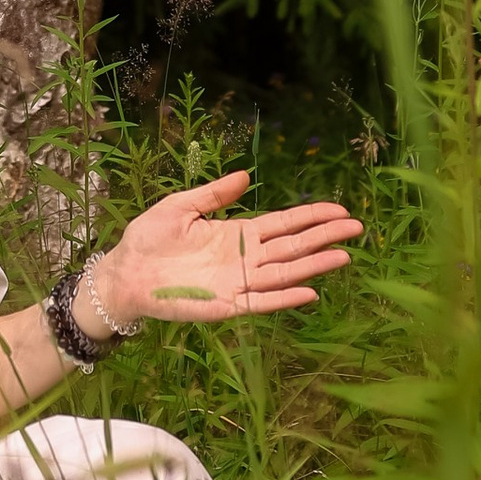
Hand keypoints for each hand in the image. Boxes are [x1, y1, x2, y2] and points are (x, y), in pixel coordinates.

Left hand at [86, 170, 358, 331]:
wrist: (124, 272)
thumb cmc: (148, 238)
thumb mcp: (181, 206)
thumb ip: (214, 193)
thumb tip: (246, 174)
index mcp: (237, 233)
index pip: (284, 224)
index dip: (311, 216)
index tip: (340, 209)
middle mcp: (245, 258)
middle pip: (293, 247)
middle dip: (324, 237)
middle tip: (356, 228)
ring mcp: (239, 282)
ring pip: (285, 273)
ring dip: (314, 266)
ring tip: (344, 257)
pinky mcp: (227, 305)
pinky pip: (263, 301)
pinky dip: (286, 298)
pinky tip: (310, 291)